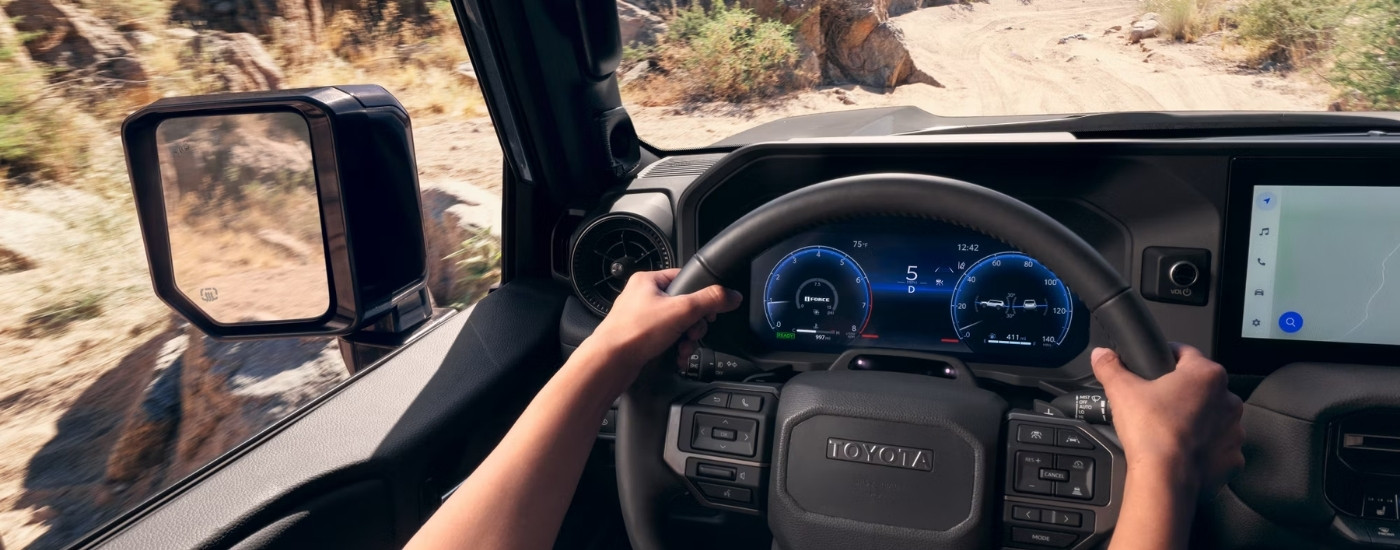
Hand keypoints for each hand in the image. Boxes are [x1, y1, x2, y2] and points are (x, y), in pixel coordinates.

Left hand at [577, 269, 742, 384]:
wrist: (609, 363)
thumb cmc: (633, 333)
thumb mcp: (681, 310)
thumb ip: (710, 300)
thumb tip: (731, 295)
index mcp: (648, 281)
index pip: (685, 279)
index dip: (701, 296)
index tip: (709, 311)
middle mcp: (643, 298)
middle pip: (684, 306)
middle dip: (693, 325)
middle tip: (691, 333)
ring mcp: (640, 320)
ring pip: (677, 326)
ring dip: (686, 340)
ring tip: (682, 349)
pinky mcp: (641, 339)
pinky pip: (666, 341)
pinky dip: (675, 350)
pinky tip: (676, 358)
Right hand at [1091, 344, 1244, 497]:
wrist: (1166, 478)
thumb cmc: (1152, 433)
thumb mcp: (1121, 391)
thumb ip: (1110, 367)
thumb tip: (1102, 355)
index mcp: (1205, 375)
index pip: (1186, 354)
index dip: (1167, 357)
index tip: (1156, 366)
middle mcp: (1227, 400)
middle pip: (1201, 388)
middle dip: (1182, 393)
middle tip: (1157, 404)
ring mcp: (1234, 430)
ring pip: (1213, 418)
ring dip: (1197, 421)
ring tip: (1169, 430)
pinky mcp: (1233, 457)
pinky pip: (1219, 448)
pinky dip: (1204, 449)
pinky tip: (1183, 451)